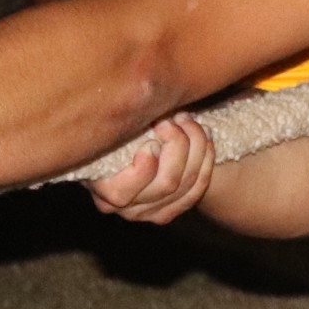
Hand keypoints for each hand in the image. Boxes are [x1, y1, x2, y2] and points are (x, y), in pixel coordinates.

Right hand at [85, 113, 216, 224]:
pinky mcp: (167, 211)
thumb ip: (123, 123)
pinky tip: (207, 137)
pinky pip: (196, 190)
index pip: (122, 192)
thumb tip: (137, 95)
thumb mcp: (112, 126)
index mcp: (102, 190)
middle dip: (178, 144)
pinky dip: (206, 161)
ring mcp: (148, 213)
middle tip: (176, 117)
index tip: (152, 137)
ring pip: (185, 184)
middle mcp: (124, 209)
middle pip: (166, 183)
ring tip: (189, 120)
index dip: (145, 166)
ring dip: (196, 147)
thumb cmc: (115, 130)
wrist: (126, 148)